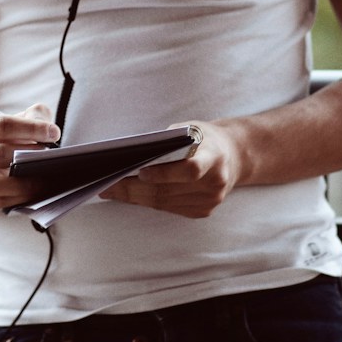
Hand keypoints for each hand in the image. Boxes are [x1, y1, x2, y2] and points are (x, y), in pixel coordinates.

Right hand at [0, 103, 59, 213]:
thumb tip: (49, 131)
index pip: (0, 125)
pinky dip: (17, 198)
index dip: (30, 128)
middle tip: (49, 155)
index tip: (53, 133)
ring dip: (20, 182)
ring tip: (43, 176)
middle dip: (26, 155)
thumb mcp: (14, 119)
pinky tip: (35, 191)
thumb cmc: (1, 137)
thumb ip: (33, 115)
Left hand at [100, 121, 243, 218]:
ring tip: (110, 189)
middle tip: (107, 184)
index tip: (140, 172)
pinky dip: (146, 201)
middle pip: (169, 190)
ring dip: (134, 197)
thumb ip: (169, 142)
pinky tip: (128, 195)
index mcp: (215, 157)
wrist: (233, 156)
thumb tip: (133, 156)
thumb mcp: (190, 130)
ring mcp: (210, 201)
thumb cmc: (204, 138)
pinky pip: (169, 208)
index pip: (191, 170)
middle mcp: (215, 183)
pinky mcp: (202, 211)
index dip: (165, 173)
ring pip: (164, 203)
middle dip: (134, 188)